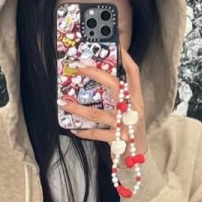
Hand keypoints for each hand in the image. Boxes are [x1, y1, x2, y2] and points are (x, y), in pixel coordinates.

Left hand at [59, 43, 148, 162]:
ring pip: (99, 113)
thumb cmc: (130, 128)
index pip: (134, 73)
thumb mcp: (129, 110)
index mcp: (136, 98)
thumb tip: (98, 78)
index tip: (116, 46)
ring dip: (78, 108)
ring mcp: (125, 125)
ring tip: (63, 102)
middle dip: (96, 74)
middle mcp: (133, 109)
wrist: (138, 156)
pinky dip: (84, 131)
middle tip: (79, 67)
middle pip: (115, 86)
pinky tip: (74, 129)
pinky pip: (96, 133)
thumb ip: (119, 96)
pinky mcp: (118, 140)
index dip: (126, 59)